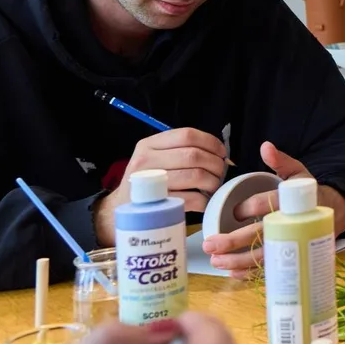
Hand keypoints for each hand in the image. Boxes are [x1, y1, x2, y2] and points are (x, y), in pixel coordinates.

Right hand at [92, 128, 228, 243]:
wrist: (122, 208)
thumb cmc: (147, 181)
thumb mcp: (155, 158)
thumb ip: (180, 150)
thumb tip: (220, 154)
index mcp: (148, 145)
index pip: (187, 135)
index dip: (210, 142)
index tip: (221, 153)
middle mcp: (146, 160)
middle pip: (193, 155)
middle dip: (215, 164)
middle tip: (220, 173)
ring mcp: (151, 183)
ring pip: (195, 175)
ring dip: (213, 182)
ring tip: (214, 186)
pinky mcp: (158, 204)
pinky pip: (192, 199)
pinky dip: (205, 200)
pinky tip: (205, 201)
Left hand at [200, 142, 344, 275]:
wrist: (335, 214)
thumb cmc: (309, 194)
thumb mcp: (299, 173)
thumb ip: (281, 161)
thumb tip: (265, 146)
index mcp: (292, 202)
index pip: (269, 204)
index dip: (250, 208)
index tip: (236, 212)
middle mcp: (290, 225)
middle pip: (261, 235)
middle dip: (234, 241)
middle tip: (210, 244)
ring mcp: (291, 244)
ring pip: (263, 256)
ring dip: (238, 261)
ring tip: (215, 261)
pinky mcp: (291, 257)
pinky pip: (270, 269)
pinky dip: (252, 274)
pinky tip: (233, 273)